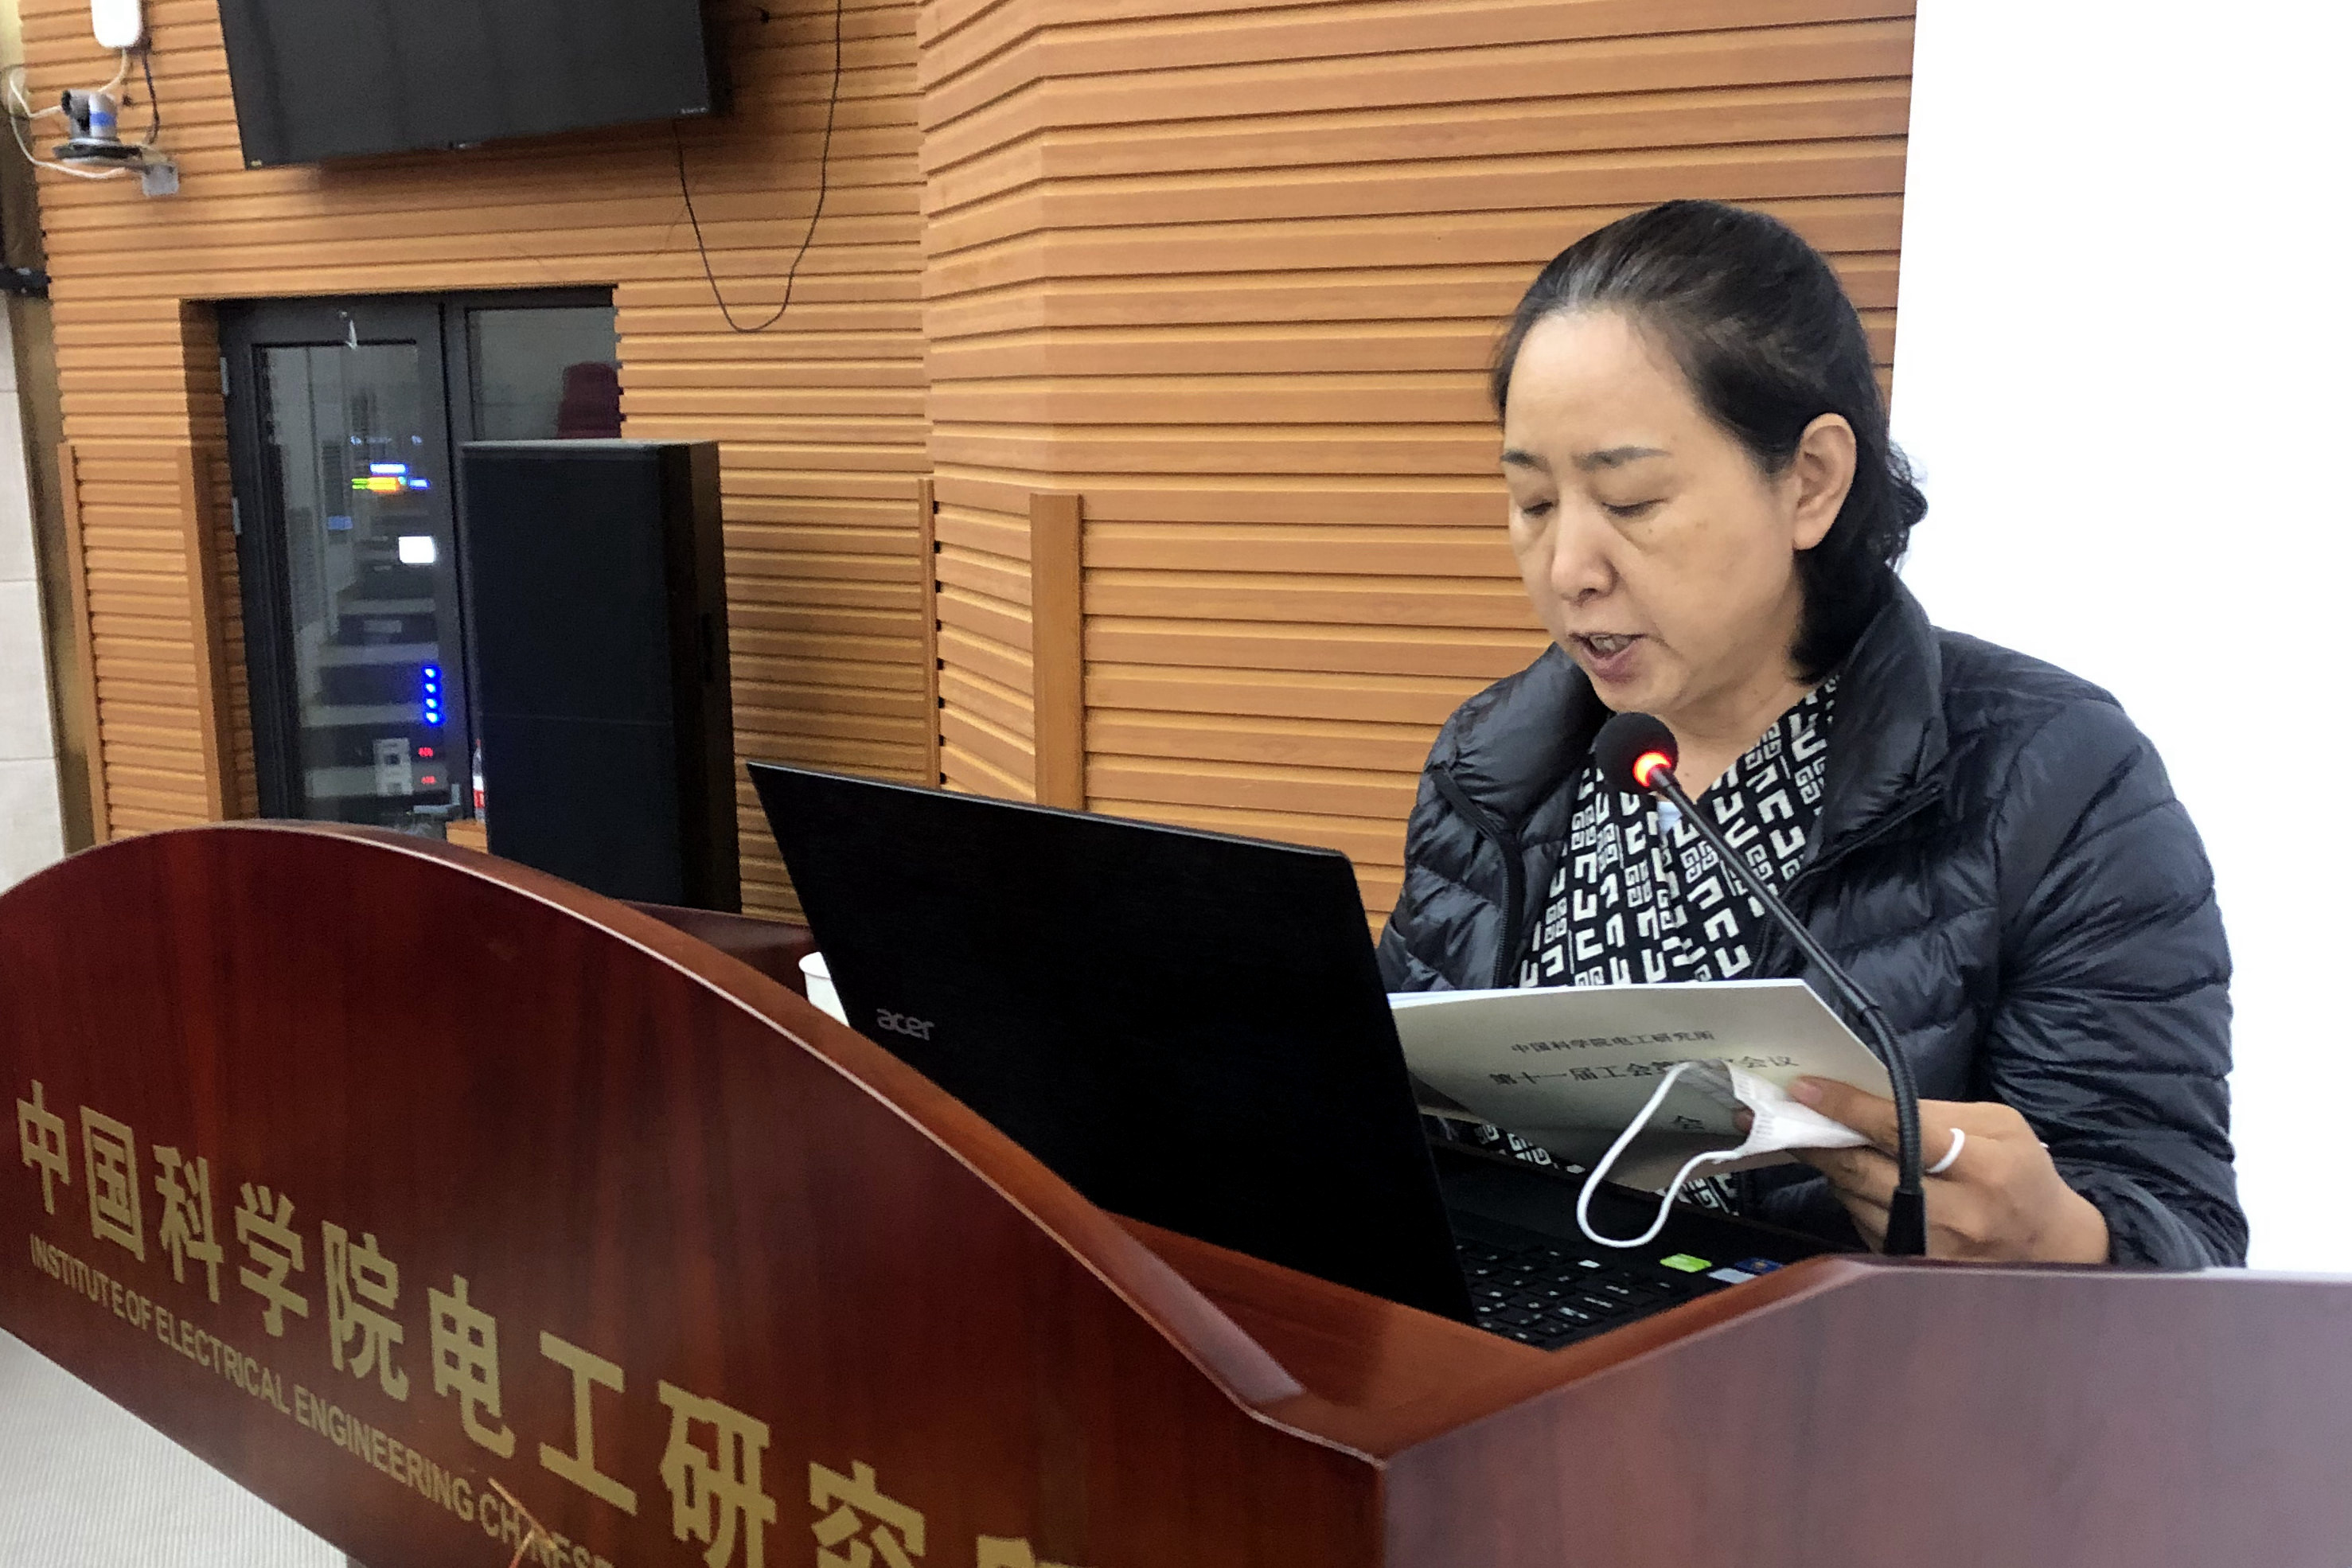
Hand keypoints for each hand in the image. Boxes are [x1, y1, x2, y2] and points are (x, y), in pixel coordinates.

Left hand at [1785, 1078, 2110, 1262]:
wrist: (2049, 1247)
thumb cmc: (2022, 1175)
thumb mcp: (1999, 1127)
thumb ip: (1936, 1110)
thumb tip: (1869, 1101)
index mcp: (1982, 1167)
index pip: (1899, 1130)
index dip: (1847, 1107)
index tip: (1805, 1088)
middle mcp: (1954, 1214)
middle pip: (1862, 1169)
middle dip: (1821, 1137)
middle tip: (1792, 1113)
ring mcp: (1930, 1248)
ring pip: (1854, 1198)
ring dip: (1835, 1168)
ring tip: (1830, 1143)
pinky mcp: (1912, 1267)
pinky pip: (1861, 1224)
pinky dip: (1853, 1197)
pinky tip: (1860, 1182)